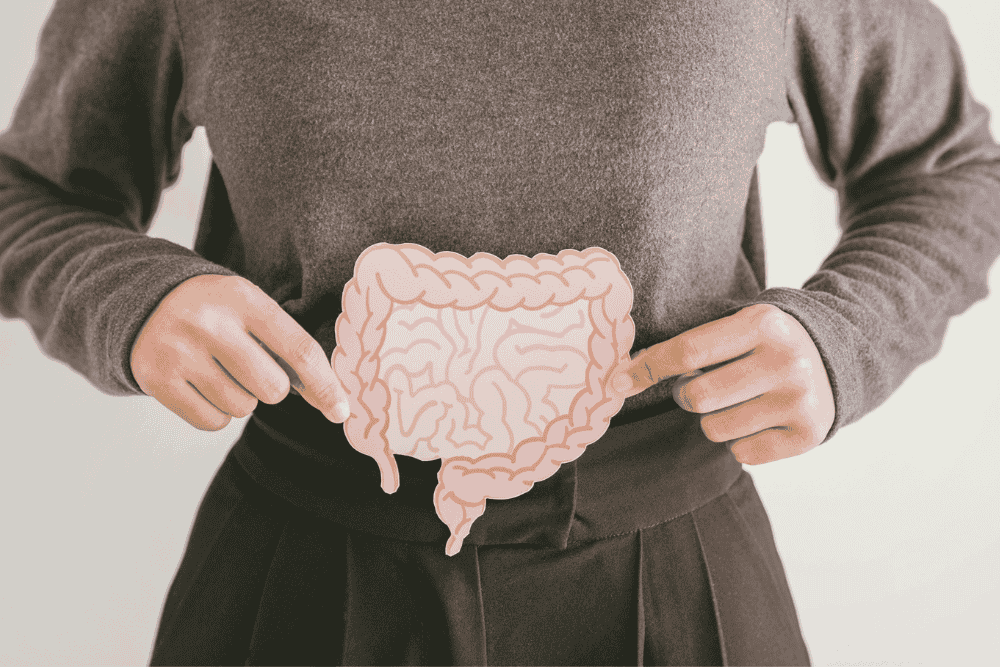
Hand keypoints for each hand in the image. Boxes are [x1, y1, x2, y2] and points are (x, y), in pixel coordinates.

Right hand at [130, 274, 349, 430]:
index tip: (341, 410)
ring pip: (242, 408)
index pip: (299, 349)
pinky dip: (217, 412)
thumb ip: (288, 345)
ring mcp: (179, 352)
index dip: (325, 385)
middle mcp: (209, 323)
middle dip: (272, 387)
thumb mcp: (251, 309)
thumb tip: (329, 399)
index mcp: (243, 298)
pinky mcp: (157, 380)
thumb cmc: (218, 312)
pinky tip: (204, 385)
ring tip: (222, 370)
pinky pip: (213, 422)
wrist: (146, 302)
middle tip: (252, 367)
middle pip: (272, 388)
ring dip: (242, 398)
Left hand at [612, 304, 834, 464]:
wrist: (837, 355)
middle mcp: (786, 360)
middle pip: (697, 398)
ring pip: (715, 430)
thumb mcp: (738, 326)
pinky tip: (760, 420)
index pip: (687, 351)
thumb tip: (624, 373)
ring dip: (714, 421)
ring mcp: (800, 399)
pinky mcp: (809, 434)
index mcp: (762, 323)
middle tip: (704, 386)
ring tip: (738, 402)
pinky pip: (742, 454)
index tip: (617, 382)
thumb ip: (689, 345)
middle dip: (687, 396)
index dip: (647, 369)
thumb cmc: (765, 343)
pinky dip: (741, 442)